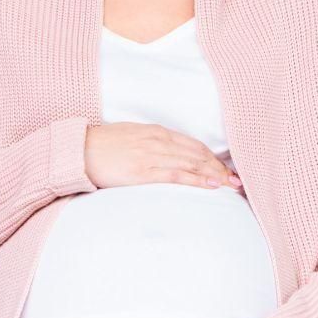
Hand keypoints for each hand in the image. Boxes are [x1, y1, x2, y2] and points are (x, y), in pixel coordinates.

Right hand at [83, 123, 239, 190]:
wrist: (79, 150)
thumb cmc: (102, 146)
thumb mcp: (131, 138)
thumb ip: (151, 144)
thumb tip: (166, 155)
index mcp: (155, 132)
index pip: (193, 145)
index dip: (213, 158)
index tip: (226, 169)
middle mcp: (158, 141)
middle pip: (198, 154)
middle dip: (220, 168)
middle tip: (238, 181)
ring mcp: (152, 155)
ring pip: (192, 164)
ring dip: (215, 175)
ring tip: (232, 186)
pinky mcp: (143, 171)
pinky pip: (177, 175)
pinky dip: (197, 180)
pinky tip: (211, 185)